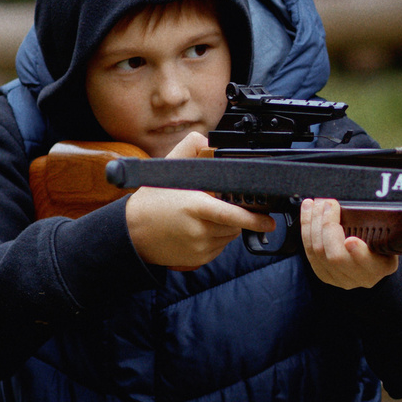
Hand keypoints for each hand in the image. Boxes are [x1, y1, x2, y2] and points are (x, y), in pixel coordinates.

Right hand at [123, 130, 276, 270]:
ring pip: (229, 236)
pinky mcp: (199, 259)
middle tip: (216, 204)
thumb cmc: (152, 201)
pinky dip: (216, 238)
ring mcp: (199, 248)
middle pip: (234, 224)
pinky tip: (198, 229)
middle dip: (233, 215)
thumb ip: (190, 149)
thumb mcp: (168, 169)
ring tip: (203, 217)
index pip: (232, 215)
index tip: (268, 220)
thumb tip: (207, 141)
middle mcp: (199, 230)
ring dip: (225, 226)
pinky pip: (219, 248)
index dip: (253, 219)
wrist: (132, 233)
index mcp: (195, 207)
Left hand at [299, 198, 398, 289]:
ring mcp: (339, 278)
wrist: (372, 263)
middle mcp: (359, 277)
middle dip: (328, 225)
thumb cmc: (381, 243)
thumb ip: (380, 225)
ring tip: (315, 203)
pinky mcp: (323, 273)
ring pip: (318, 251)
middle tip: (329, 203)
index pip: (368, 263)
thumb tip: (365, 204)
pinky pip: (309, 250)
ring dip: (313, 222)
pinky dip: (306, 227)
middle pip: (336, 257)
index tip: (351, 240)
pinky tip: (308, 210)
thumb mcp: (387, 235)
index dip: (358, 253)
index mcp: (380, 267)